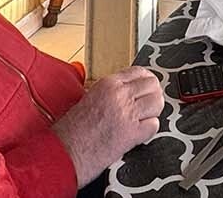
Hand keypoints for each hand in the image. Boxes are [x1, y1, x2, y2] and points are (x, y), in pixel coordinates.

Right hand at [52, 67, 161, 187]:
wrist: (65, 151)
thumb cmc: (72, 129)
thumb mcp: (90, 97)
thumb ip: (112, 91)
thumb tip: (131, 91)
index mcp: (108, 83)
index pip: (140, 72)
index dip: (146, 81)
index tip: (147, 88)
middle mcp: (120, 95)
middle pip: (153, 85)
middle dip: (153, 96)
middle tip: (148, 106)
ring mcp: (127, 113)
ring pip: (157, 103)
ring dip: (153, 112)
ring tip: (143, 119)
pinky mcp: (132, 133)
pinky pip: (154, 125)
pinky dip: (149, 130)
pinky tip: (139, 133)